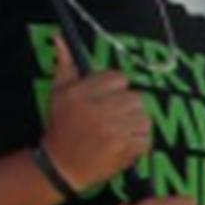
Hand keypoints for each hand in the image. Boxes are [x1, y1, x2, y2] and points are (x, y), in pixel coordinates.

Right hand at [42, 38, 150, 190]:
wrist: (62, 167)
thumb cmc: (62, 127)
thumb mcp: (58, 94)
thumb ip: (65, 66)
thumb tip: (59, 38)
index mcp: (81, 93)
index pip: (119, 78)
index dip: (115, 89)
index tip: (106, 100)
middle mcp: (97, 109)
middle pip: (136, 97)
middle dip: (127, 108)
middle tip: (113, 119)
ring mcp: (112, 130)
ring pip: (144, 117)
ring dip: (135, 126)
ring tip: (116, 133)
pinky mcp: (125, 148)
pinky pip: (147, 138)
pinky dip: (139, 144)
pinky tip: (121, 146)